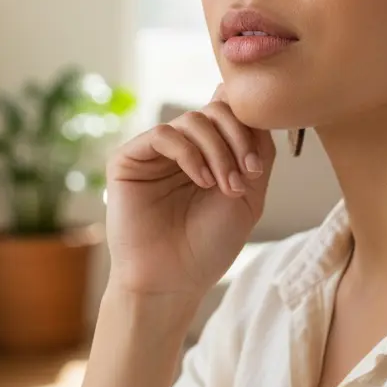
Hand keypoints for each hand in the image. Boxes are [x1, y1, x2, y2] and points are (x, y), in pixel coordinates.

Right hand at [104, 83, 276, 299]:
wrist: (175, 280)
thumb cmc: (211, 244)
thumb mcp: (250, 194)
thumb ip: (257, 150)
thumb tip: (255, 106)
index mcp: (210, 152)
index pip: (230, 113)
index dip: (249, 128)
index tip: (257, 168)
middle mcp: (183, 147)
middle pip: (215, 110)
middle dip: (237, 139)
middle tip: (244, 177)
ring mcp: (155, 152)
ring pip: (193, 120)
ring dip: (218, 151)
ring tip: (225, 187)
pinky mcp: (129, 159)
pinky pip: (164, 135)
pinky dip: (189, 154)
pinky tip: (200, 181)